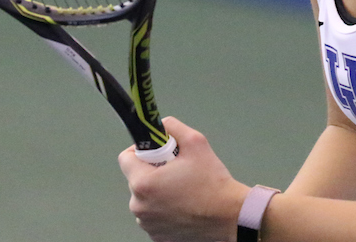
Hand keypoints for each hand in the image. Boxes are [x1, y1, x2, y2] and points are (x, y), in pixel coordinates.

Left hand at [118, 117, 251, 241]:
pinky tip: (184, 206)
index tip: (158, 152)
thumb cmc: (213, 182)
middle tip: (176, 170)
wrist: (230, 217)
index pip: (125, 158)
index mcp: (143, 183)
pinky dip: (165, 210)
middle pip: (137, 179)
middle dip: (153, 171)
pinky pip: (154, 216)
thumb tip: (161, 125)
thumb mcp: (196, 143)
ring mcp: (148, 225)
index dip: (141, 150)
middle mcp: (140, 207)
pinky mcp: (158, 237)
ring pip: (145, 199)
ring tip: (183, 190)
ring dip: (158, 192)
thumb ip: (173, 127)